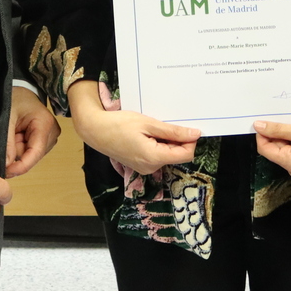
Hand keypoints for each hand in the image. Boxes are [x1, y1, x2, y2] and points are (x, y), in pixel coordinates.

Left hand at [5, 86, 60, 177]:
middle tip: (5, 141)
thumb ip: (7, 142)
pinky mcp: (44, 140)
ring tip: (12, 134)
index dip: (21, 166)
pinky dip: (18, 148)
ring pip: (29, 156)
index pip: (35, 153)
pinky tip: (15, 136)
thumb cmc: (15, 99)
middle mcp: (52, 133)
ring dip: (17, 150)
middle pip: (32, 156)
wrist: (20, 92)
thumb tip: (6, 164)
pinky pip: (29, 151)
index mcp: (45, 125)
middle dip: (16, 154)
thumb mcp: (7, 117)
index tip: (5, 172)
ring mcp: (49, 137)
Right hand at [66, 79, 199, 174]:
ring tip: (151, 127)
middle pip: (177, 155)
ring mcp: (145, 168)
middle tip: (163, 123)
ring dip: (166, 140)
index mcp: (154, 158)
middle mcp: (151, 168)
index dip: (190, 140)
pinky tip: (146, 133)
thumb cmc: (119, 124)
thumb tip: (195, 134)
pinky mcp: (140, 165)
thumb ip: (173, 131)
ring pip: (167, 154)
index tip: (186, 126)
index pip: (186, 154)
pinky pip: (157, 155)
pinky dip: (158, 144)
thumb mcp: (148, 123)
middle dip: (177, 139)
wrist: (96, 130)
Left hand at [253, 98, 290, 178]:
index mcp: (290, 163)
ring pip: (285, 148)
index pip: (264, 147)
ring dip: (287, 134)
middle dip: (277, 132)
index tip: (267, 116)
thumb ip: (280, 129)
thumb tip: (258, 126)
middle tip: (284, 114)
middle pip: (274, 148)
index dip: (263, 132)